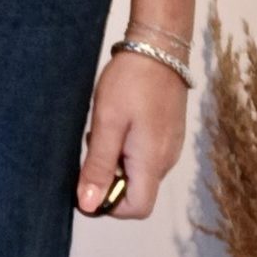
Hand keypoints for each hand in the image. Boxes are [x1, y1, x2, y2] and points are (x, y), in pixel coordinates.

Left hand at [76, 45, 189, 218]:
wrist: (158, 48)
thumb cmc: (131, 81)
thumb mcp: (107, 122)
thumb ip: (99, 166)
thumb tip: (90, 205)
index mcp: (152, 162)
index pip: (136, 209)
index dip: (109, 205)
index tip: (87, 183)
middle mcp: (166, 160)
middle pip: (137, 191)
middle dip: (109, 178)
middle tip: (93, 144)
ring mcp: (169, 146)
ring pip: (139, 172)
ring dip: (116, 160)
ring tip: (104, 128)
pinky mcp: (168, 133)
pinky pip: (145, 155)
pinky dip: (126, 147)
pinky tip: (117, 121)